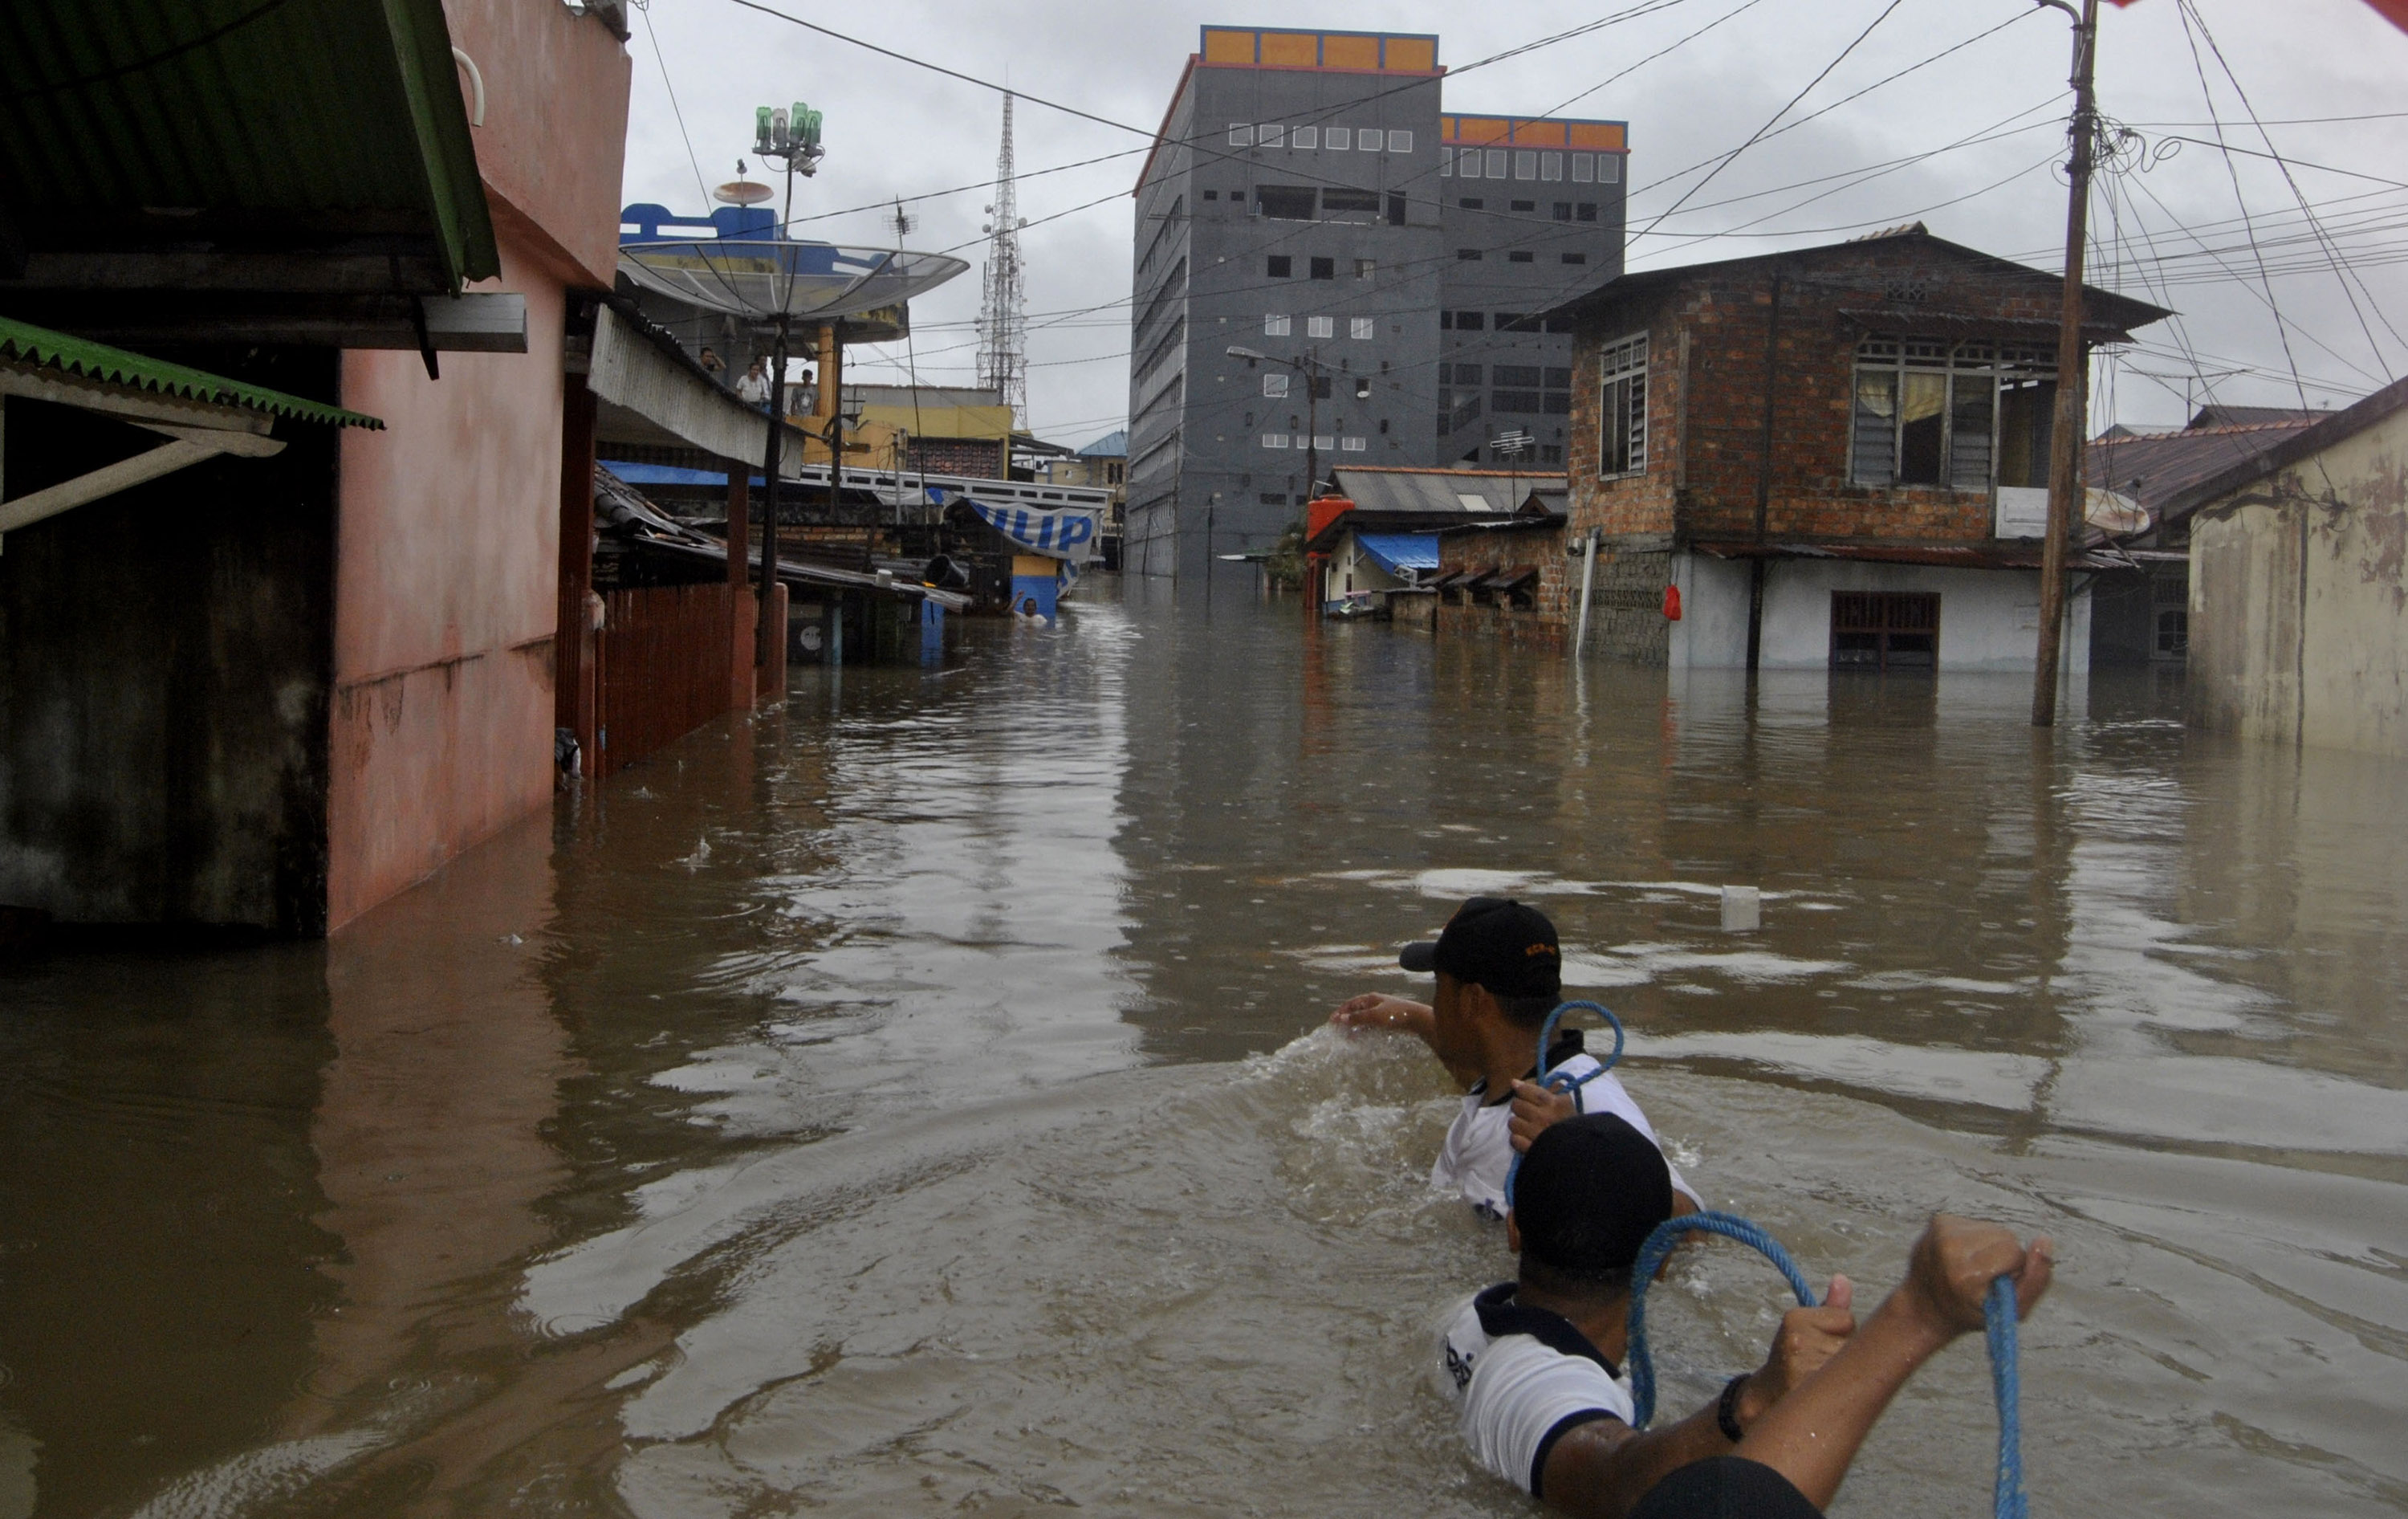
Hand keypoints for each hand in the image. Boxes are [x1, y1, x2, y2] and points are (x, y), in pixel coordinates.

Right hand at [1328, 994, 1430, 1034]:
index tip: (1331, 1021)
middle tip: (1336, 1031)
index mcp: (1370, 999)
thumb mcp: (1375, 1016)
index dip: (1340, 1012)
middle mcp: (1374, 1004)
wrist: (1417, 1020)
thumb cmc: (1396, 1015)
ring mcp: (1380, 1013)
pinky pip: (1370, 1026)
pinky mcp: (1386, 1021)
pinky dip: (1363, 1031)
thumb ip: (1358, 1018)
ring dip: (1354, 1028)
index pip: (1350, 1004)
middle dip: (1346, 1020)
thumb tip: (1341, 1019)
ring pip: (1362, 1020)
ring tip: (1346, 1037)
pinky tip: (1359, 1039)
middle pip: (1356, 1011)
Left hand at [1506, 1079, 1579, 1152]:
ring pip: (1513, 1122)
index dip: (1522, 1090)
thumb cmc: (1569, 1122)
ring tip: (1529, 1127)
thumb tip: (1514, 1082)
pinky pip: (1514, 1139)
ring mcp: (1537, 1134)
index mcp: (1554, 1103)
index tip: (1524, 1093)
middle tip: (1530, 1112)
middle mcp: (1545, 1117)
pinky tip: (1527, 1138)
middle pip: (1516, 1105)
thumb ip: (1545, 1088)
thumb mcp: (1564, 1101)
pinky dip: (1518, 1139)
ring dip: (1519, 1124)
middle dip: (1521, 1107)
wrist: (1579, 1149)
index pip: (1525, 1090)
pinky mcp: (1531, 1150)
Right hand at [1738, 1275, 1856, 1424]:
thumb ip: (1831, 1306)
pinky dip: (1838, 1388)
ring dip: (1841, 1372)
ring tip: (1819, 1375)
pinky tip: (1822, 1390)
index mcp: (1795, 1319)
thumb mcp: (1806, 1327)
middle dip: (1843, 1352)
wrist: (1767, 1397)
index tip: (1822, 1342)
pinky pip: (1842, 1383)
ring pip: (1848, 1363)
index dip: (1840, 1333)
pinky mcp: (1807, 1390)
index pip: (1846, 1318)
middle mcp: (1797, 1340)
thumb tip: (1843, 1278)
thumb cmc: (1792, 1358)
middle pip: (1849, 1341)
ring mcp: (1801, 1366)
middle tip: (1821, 1361)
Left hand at [1899, 1214, 2053, 1340]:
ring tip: (1972, 1266)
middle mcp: (1949, 1247)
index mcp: (1964, 1273)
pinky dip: (1977, 1240)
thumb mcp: (2011, 1311)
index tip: (1994, 1286)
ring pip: (1993, 1229)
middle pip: (2006, 1237)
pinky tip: (1962, 1255)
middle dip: (2004, 1257)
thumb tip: (2045, 1239)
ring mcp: (1941, 1231)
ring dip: (1991, 1247)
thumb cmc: (1971, 1312)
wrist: (1924, 1306)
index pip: (2014, 1253)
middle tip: (1983, 1277)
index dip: (2013, 1271)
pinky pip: (1977, 1224)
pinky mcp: (1938, 1220)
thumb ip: (2036, 1279)